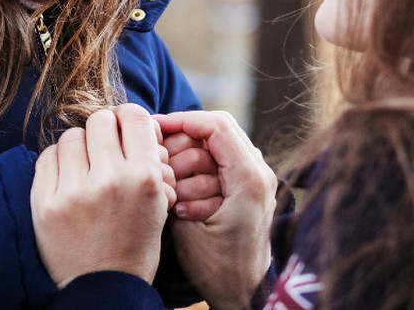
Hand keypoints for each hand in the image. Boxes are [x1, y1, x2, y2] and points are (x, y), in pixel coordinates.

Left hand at [31, 103, 176, 287]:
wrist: (103, 287)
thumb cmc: (135, 242)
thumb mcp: (158, 202)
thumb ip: (149, 160)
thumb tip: (134, 121)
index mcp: (143, 178)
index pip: (134, 117)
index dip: (129, 118)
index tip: (124, 128)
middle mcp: (109, 180)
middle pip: (100, 120)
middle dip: (104, 130)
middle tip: (104, 147)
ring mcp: (73, 191)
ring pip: (72, 136)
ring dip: (80, 145)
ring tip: (84, 166)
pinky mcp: (45, 203)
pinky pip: (47, 157)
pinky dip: (57, 161)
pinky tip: (66, 177)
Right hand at [155, 111, 276, 309]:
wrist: (245, 294)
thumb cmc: (217, 267)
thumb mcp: (186, 225)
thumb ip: (174, 183)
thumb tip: (155, 150)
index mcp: (249, 177)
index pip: (215, 125)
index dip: (181, 121)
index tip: (153, 129)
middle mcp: (259, 171)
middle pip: (215, 130)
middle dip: (182, 143)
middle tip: (158, 163)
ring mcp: (257, 178)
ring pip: (216, 146)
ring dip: (189, 160)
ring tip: (171, 187)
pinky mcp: (250, 187)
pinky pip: (221, 163)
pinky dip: (198, 172)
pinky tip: (182, 194)